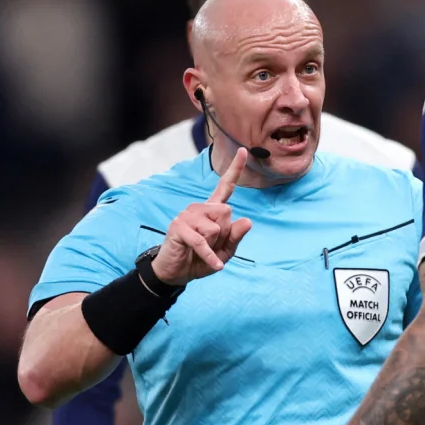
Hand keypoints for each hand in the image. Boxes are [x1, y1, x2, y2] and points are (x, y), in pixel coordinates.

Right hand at [150, 147, 252, 285]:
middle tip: (211, 245)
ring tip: (201, 251)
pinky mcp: (179, 226)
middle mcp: (199, 208)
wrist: (176, 273)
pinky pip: (203, 242)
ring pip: (215, 227)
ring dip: (214, 245)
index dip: (235, 169)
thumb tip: (247, 221)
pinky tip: (215, 266)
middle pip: (227, 212)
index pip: (226, 186)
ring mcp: (187, 215)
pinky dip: (210, 257)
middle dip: (224, 234)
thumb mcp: (225, 251)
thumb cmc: (200, 260)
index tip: (244, 150)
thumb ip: (236, 236)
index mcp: (211, 210)